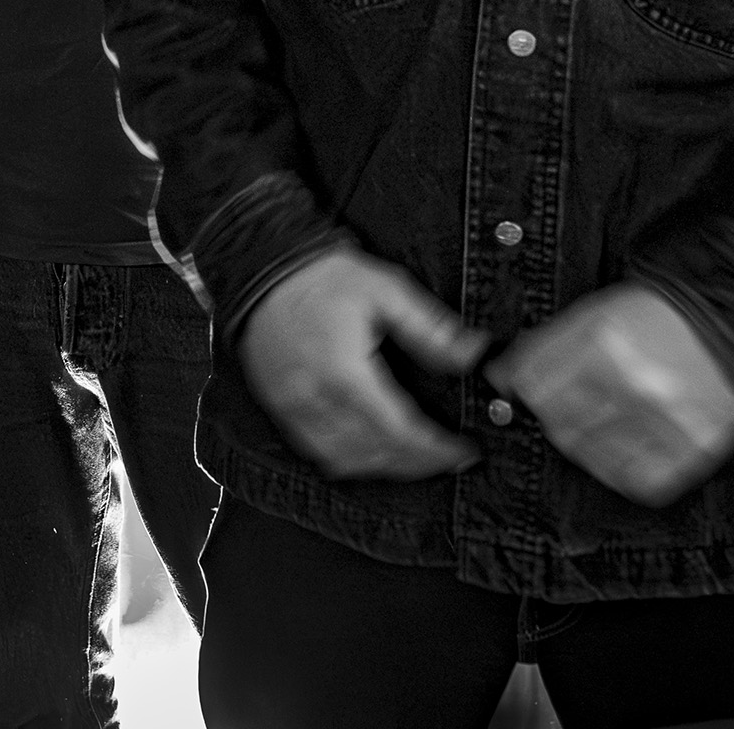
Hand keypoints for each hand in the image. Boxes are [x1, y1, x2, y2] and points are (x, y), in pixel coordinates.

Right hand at [238, 247, 488, 480]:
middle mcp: (317, 402)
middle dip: (419, 463)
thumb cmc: (321, 277)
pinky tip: (370, 451)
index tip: (465, 451)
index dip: (437, 450)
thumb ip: (430, 327)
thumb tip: (475, 353)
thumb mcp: (385, 289)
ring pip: (346, 461)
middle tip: (449, 457)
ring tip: (415, 457)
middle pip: (376, 455)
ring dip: (385, 466)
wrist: (259, 266)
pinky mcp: (279, 407)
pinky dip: (350, 460)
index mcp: (346, 376)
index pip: (402, 433)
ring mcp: (293, 409)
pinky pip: (317, 452)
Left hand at [486, 283, 733, 506]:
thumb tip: (501, 377)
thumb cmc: (660, 317)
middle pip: (559, 426)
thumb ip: (545, 347)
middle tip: (574, 404)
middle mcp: (634, 385)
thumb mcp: (595, 314)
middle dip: (555, 417)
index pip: (534, 386)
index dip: (523, 390)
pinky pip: (641, 481)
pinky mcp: (697, 447)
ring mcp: (667, 421)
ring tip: (606, 420)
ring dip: (588, 444)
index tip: (527, 390)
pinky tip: (628, 447)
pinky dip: (625, 470)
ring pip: (595, 457)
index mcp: (605, 343)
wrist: (733, 321)